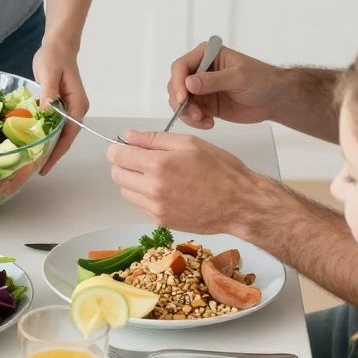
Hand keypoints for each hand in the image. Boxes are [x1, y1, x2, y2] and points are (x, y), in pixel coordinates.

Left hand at [33, 38, 84, 173]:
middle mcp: (76, 109)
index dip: (57, 151)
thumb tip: (47, 111)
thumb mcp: (50, 72)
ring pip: (59, 133)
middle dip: (52, 154)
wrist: (58, 46)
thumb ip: (49, 92)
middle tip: (36, 170)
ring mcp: (69, 108)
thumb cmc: (55, 56)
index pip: (69, 134)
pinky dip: (44, 135)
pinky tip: (33, 143)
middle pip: (65, 138)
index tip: (46, 165)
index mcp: (78, 104)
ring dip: (48, 147)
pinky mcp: (60, 106)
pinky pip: (53, 125)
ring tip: (34, 161)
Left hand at [106, 130, 261, 233]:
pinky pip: (140, 206)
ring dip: (133, 181)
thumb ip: (154, 138)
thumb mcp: (189, 143)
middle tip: (142, 159)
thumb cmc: (221, 171)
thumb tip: (128, 136)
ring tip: (157, 175)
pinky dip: (145, 196)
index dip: (117, 149)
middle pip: (117, 175)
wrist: (239, 204)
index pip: (117, 156)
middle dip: (124, 164)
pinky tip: (165, 190)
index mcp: (159, 165)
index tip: (124, 147)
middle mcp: (152, 188)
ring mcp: (155, 208)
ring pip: (126, 192)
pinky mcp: (161, 221)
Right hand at [167, 43, 281, 131]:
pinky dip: (195, 121)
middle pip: (176, 85)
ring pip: (180, 101)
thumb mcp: (239, 77)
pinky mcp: (206, 104)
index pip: (181, 66)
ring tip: (203, 119)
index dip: (178, 82)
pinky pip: (190, 114)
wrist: (273, 99)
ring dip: (187, 113)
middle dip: (181, 101)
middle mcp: (200, 70)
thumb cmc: (261, 80)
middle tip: (194, 113)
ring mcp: (201, 89)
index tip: (183, 98)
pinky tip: (209, 123)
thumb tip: (189, 82)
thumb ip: (213, 80)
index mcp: (207, 55)